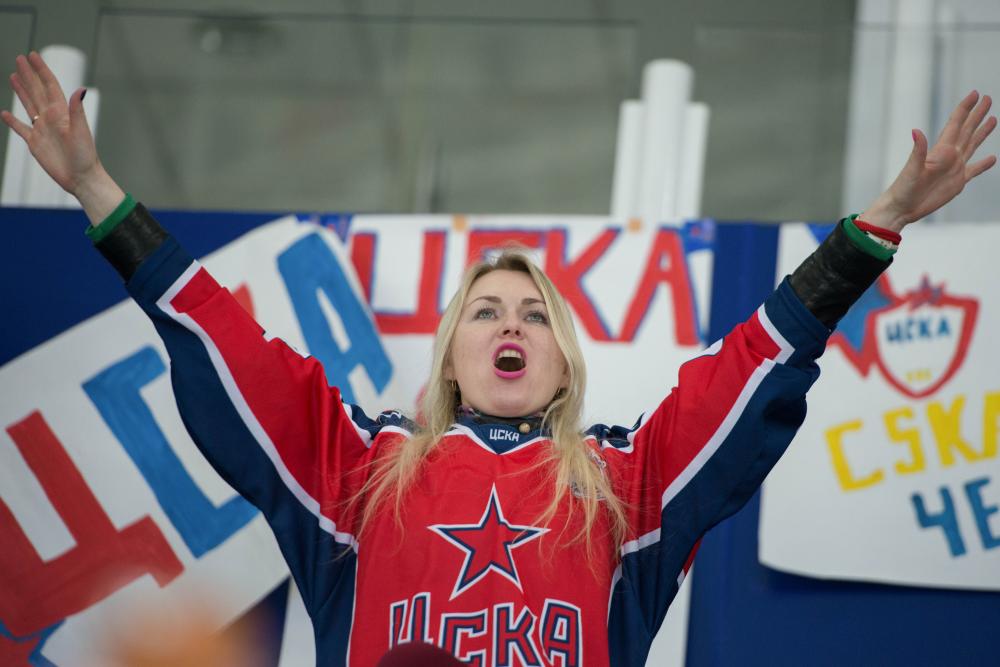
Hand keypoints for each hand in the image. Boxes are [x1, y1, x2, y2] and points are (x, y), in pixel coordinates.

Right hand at [2, 51, 123, 223]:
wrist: (81, 178)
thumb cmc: (86, 156)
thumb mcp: (81, 131)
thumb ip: (77, 110)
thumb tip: (81, 89)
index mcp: (61, 113)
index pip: (49, 85)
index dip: (41, 70)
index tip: (33, 55)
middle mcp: (51, 118)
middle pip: (36, 91)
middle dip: (29, 75)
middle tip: (20, 58)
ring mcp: (42, 130)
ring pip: (28, 105)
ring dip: (21, 91)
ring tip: (14, 77)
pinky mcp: (35, 143)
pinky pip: (20, 128)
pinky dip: (11, 121)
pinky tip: (4, 113)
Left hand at [862, 90, 996, 231]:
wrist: (902, 208)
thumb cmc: (903, 189)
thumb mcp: (911, 169)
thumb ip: (918, 151)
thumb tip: (916, 131)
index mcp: (940, 150)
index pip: (955, 123)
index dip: (965, 108)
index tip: (975, 93)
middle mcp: (949, 156)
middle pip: (967, 130)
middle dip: (977, 114)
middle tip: (987, 98)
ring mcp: (954, 168)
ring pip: (972, 145)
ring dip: (982, 133)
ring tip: (993, 119)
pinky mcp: (957, 183)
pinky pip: (974, 170)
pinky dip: (983, 164)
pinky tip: (992, 158)